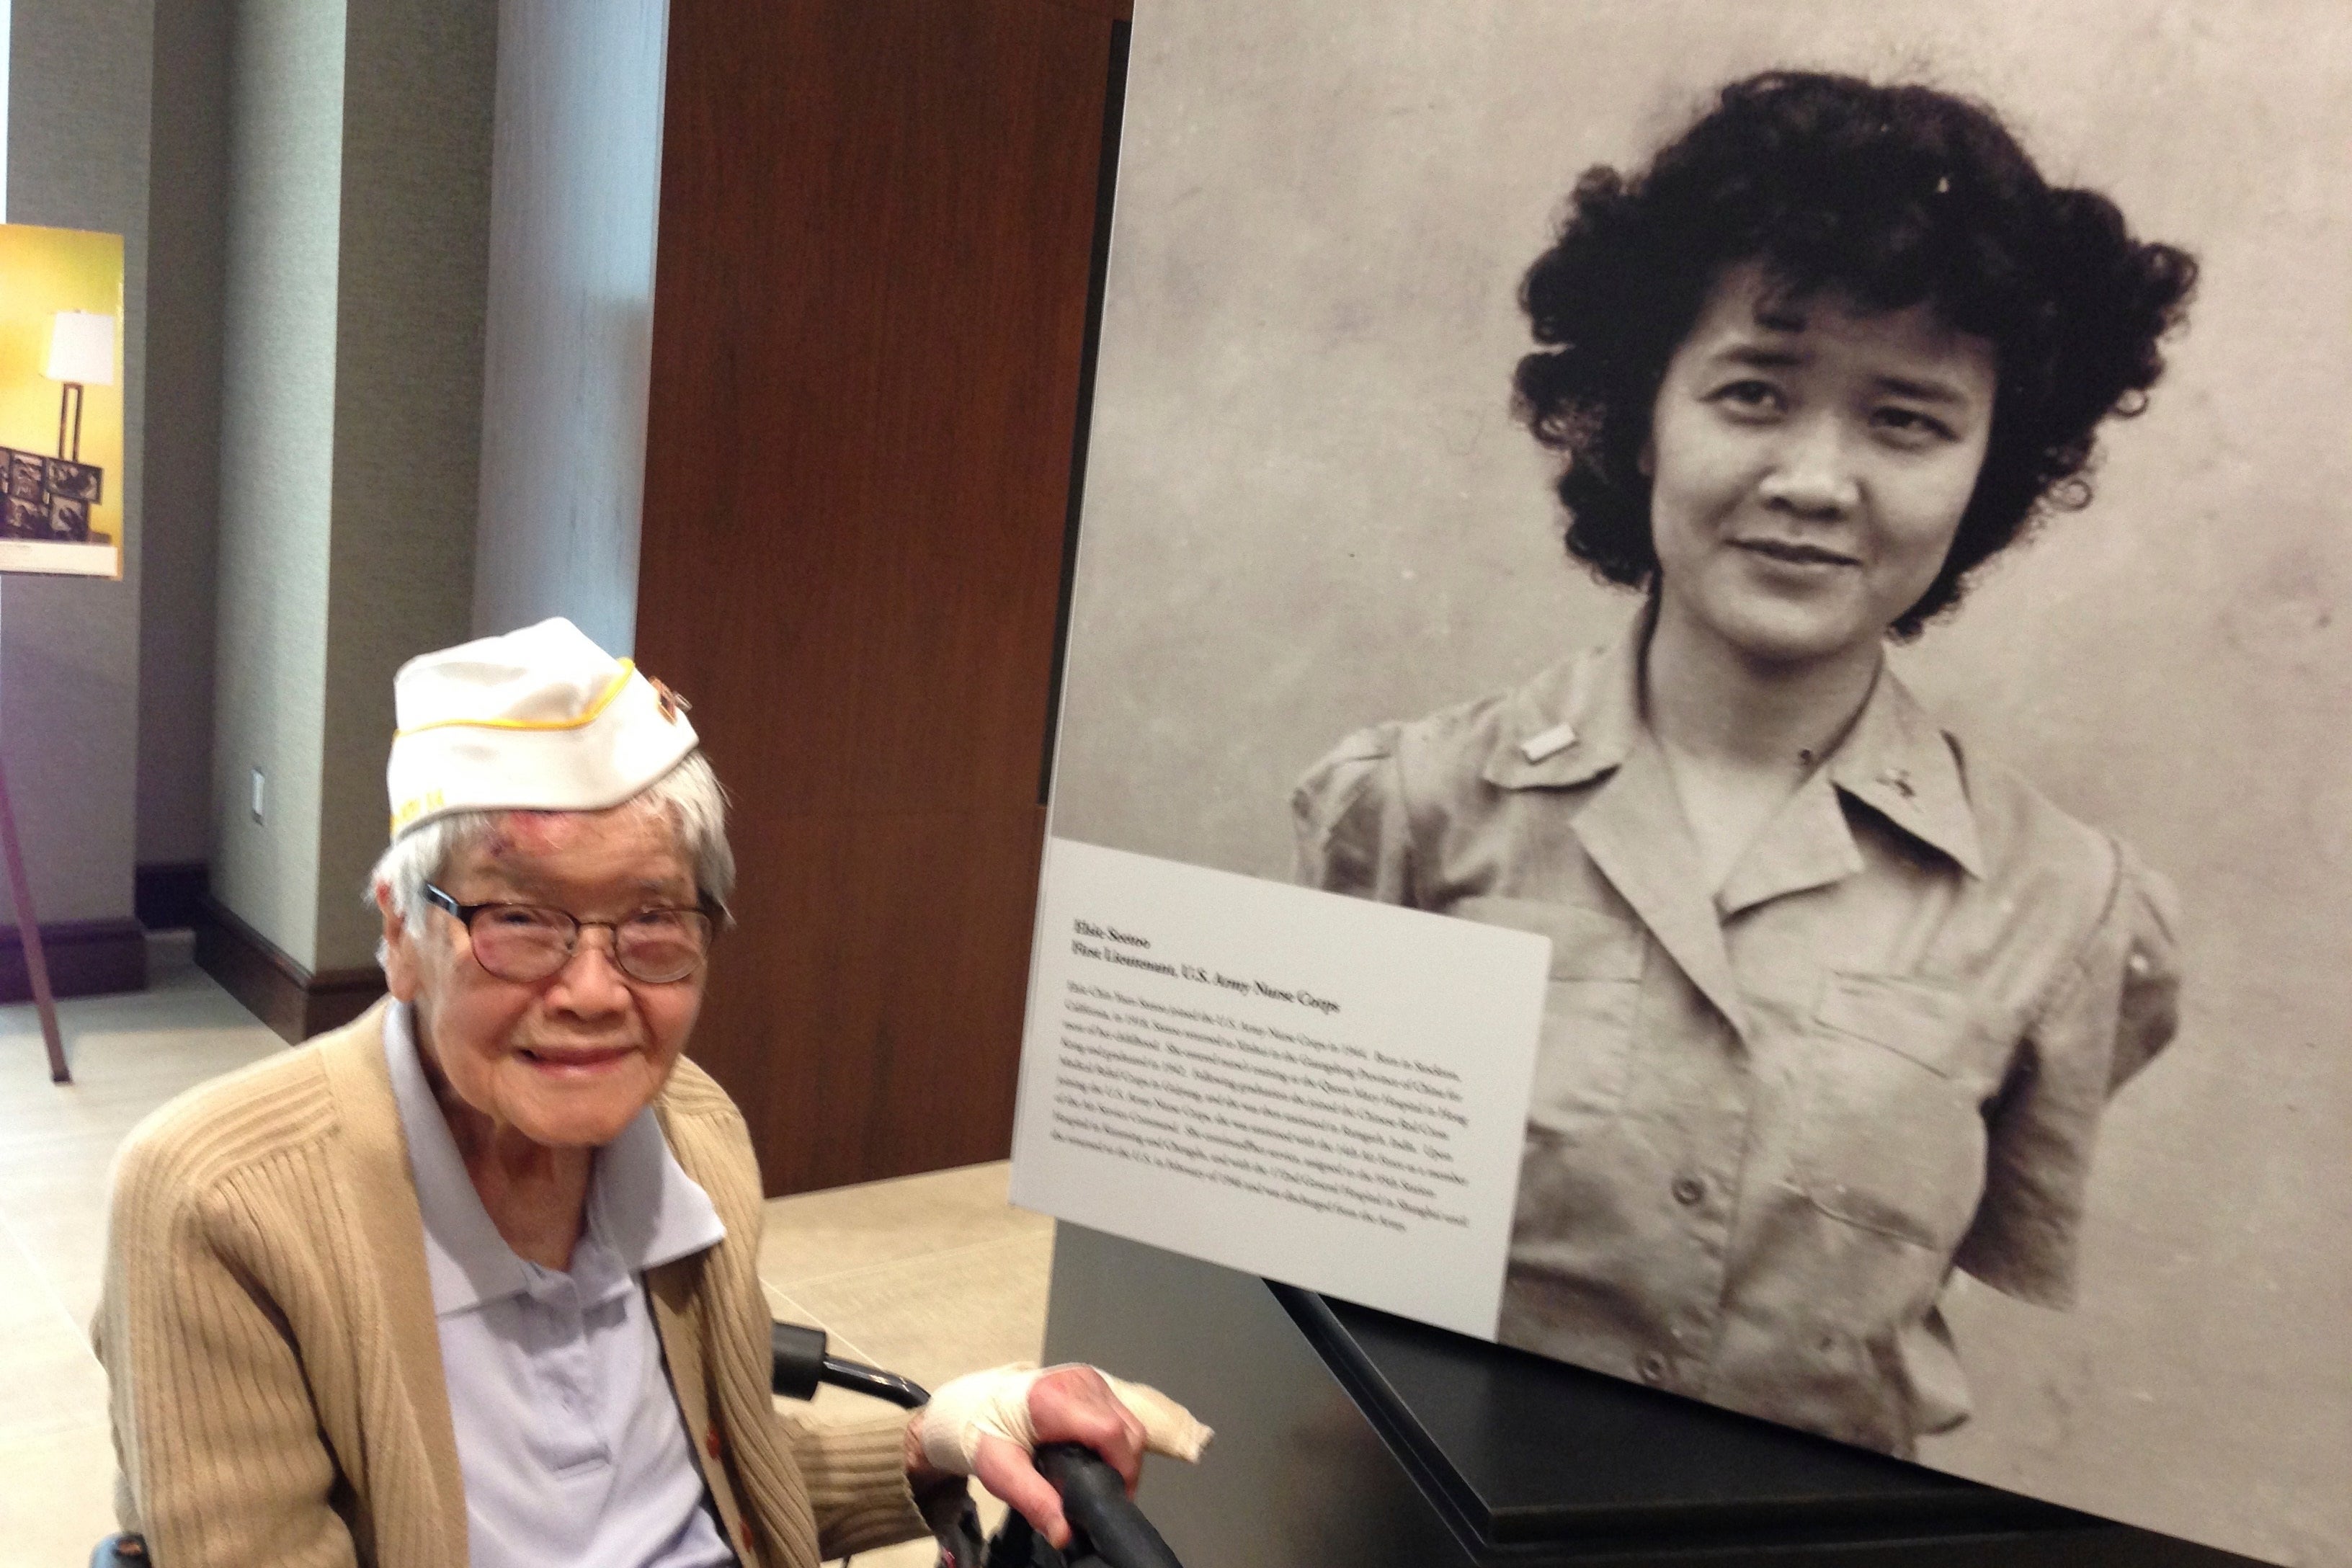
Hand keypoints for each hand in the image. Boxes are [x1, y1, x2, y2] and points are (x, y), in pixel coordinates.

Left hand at [904, 1363, 1210, 1549]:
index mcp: (1052, 1400)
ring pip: (1129, 1421)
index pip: (1109, 1432)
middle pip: (1127, 1428)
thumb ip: (1034, 1501)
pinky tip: (1099, 1456)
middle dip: (1126, 1466)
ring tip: (1104, 1478)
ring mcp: (1087, 1377)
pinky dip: (1118, 1438)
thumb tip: (1064, 1534)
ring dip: (1124, 1453)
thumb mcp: (1001, 1472)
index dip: (1122, 1468)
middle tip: (1106, 1494)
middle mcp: (1077, 1382)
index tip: (1114, 1496)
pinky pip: (1121, 1412)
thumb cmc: (987, 1435)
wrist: (977, 1404)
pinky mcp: (1092, 1380)